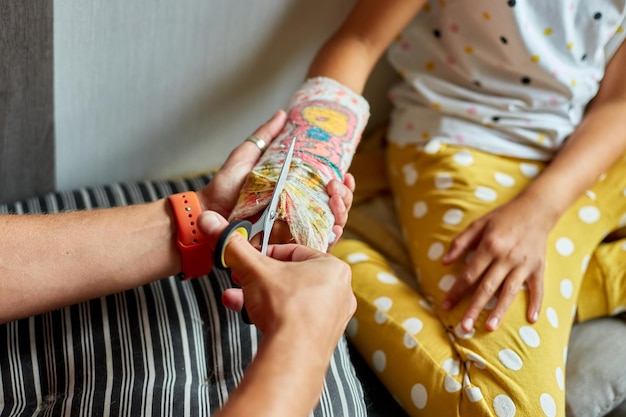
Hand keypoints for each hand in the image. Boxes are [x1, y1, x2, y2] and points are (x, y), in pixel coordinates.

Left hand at [198, 109, 354, 247]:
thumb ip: (266, 136)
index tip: (345, 174)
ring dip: (342, 212)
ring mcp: (296, 231)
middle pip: (335, 208)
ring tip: (336, 199)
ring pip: (332, 225)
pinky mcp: (289, 246)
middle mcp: (298, 212)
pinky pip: (317, 245)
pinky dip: (332, 236)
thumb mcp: (247, 156)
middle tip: (338, 185)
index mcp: (294, 193)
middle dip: (345, 197)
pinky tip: (335, 226)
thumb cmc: (225, 188)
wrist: (210, 214)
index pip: (327, 191)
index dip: (342, 185)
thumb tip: (283, 114)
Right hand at [198, 210, 355, 338]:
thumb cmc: (285, 309)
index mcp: (333, 267)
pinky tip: (252, 318)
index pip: (294, 252)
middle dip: (259, 279)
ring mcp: (332, 317)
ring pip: (290, 299)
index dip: (265, 254)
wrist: (293, 355)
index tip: (249, 259)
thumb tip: (215, 224)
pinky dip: (274, 317)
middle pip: (290, 277)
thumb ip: (233, 245)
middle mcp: (339, 291)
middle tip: (242, 279)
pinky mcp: (322, 338)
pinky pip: (295, 319)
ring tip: (240, 299)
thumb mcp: (254, 269)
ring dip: (261, 298)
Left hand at [441, 194, 550, 331]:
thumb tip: (444, 262)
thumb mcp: (478, 224)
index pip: (469, 274)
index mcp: (489, 246)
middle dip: (474, 308)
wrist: (536, 209)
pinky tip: (531, 319)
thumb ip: (460, 243)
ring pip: (509, 291)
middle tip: (464, 327)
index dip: (456, 291)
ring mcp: (523, 264)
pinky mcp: (538, 267)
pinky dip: (536, 304)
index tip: (446, 305)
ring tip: (489, 327)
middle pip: (487, 287)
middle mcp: (506, 257)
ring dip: (499, 310)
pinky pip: (537, 289)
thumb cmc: (503, 217)